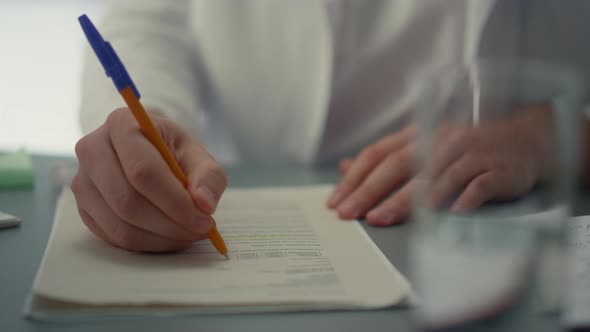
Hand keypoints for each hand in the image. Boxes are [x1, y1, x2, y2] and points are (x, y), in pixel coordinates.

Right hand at [72, 108, 226, 251]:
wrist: (147, 151)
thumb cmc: (172, 151)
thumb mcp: (197, 154)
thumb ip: (208, 176)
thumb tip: (204, 204)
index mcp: (121, 124)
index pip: (143, 171)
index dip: (175, 201)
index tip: (203, 218)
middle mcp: (92, 150)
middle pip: (127, 201)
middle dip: (170, 223)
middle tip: (200, 229)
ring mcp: (82, 181)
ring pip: (120, 225)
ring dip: (161, 238)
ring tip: (188, 233)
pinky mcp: (83, 208)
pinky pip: (114, 237)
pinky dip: (147, 244)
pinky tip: (169, 236)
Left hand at [327, 104, 553, 225]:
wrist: (524, 140)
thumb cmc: (467, 148)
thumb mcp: (424, 145)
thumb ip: (386, 157)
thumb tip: (345, 167)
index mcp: (420, 134)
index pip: (379, 153)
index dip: (355, 176)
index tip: (336, 200)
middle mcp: (442, 141)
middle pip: (399, 164)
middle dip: (370, 190)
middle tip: (349, 212)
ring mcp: (470, 154)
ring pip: (433, 178)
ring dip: (405, 201)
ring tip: (380, 219)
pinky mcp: (497, 169)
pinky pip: (476, 187)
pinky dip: (460, 202)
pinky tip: (443, 220)